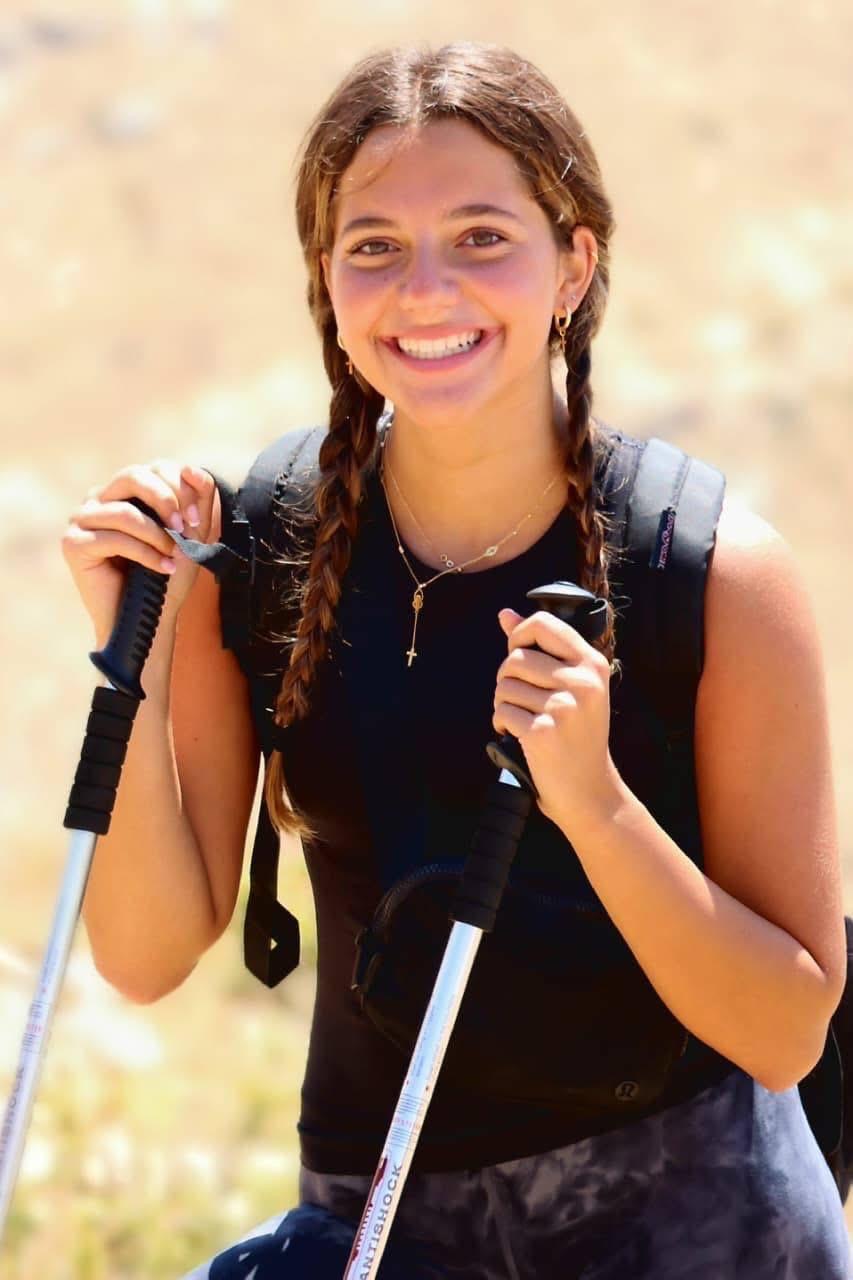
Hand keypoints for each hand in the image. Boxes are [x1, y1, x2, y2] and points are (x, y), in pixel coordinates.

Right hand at [62, 458, 219, 647]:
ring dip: (156, 535)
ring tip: (174, 554)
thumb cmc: (166, 576)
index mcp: (126, 491)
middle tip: (184, 526)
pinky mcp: (73, 543)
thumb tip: (194, 469)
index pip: (153, 468)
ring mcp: (82, 519)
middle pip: (132, 476)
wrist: (148, 619)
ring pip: (125, 511)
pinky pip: (113, 538)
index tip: (197, 518)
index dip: (179, 487)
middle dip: (165, 498)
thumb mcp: (189, 535)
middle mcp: (100, 499)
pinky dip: (145, 554)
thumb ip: (196, 501)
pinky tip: (164, 568)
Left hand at [492, 607, 622, 834]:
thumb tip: (504, 615)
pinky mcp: (544, 732)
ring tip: (522, 719)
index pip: (542, 624)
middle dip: (507, 680)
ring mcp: (564, 707)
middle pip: (515, 658)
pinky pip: (501, 712)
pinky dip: (502, 724)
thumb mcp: (571, 686)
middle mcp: (582, 681)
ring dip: (503, 704)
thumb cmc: (577, 734)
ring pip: (504, 686)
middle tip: (520, 700)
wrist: (589, 789)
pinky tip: (519, 736)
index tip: (518, 656)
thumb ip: (539, 648)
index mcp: (591, 663)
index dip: (518, 637)